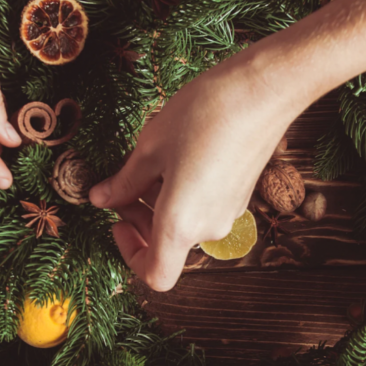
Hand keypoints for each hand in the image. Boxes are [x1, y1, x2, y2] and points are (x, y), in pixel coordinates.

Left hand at [89, 51, 299, 290]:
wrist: (264, 90)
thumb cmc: (205, 115)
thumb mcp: (150, 147)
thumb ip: (124, 182)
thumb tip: (102, 199)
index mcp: (181, 225)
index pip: (155, 275)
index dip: (130, 255)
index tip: (118, 221)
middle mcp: (208, 229)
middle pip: (167, 246)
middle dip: (139, 220)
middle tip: (121, 184)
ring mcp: (229, 214)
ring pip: (184, 225)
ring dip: (159, 204)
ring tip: (147, 163)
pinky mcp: (240, 196)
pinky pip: (202, 208)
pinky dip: (182, 194)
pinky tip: (175, 156)